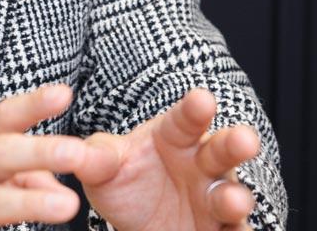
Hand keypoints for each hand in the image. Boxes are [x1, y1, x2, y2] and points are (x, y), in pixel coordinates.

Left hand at [71, 88, 259, 230]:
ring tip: (233, 200)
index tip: (202, 98)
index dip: (195, 109)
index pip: (185, 119)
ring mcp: (212, 199)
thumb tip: (72, 153)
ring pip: (232, 195)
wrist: (132, 223)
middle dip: (234, 144)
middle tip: (244, 138)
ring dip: (235, 198)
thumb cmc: (123, 180)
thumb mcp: (104, 167)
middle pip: (221, 150)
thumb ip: (93, 157)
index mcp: (174, 137)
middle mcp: (201, 164)